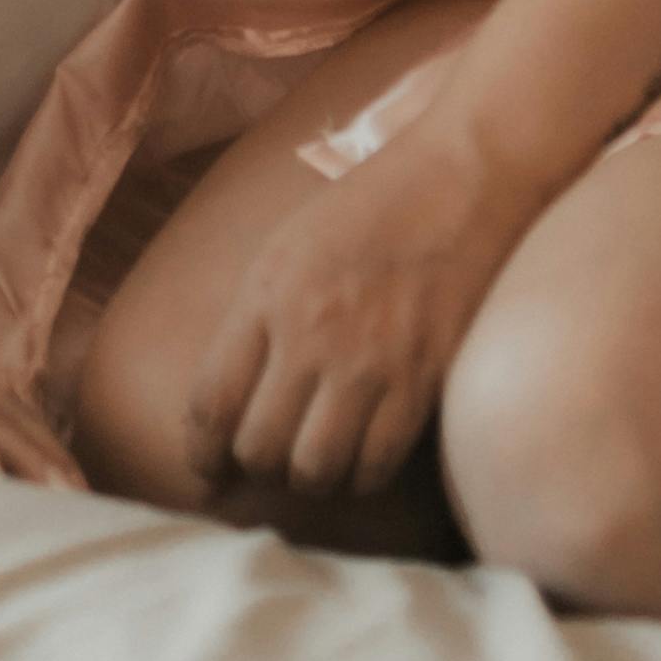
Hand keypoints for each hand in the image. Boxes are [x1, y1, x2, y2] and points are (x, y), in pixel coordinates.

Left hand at [182, 98, 542, 504]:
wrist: (459, 182)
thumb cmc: (367, 210)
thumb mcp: (285, 248)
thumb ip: (254, 319)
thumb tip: (230, 398)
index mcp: (266, 296)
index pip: (212, 402)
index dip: (202, 451)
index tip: (207, 467)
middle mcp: (310, 335)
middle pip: (259, 446)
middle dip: (254, 468)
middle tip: (266, 463)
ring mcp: (369, 362)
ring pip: (316, 469)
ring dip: (307, 479)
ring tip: (312, 465)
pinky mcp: (423, 380)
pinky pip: (377, 464)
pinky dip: (361, 477)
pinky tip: (359, 461)